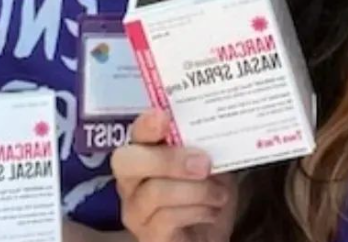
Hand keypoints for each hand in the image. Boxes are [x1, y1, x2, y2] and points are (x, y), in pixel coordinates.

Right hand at [112, 110, 236, 241]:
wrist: (212, 236)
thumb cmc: (209, 193)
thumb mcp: (213, 162)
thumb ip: (205, 143)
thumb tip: (215, 121)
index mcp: (145, 152)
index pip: (135, 132)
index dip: (146, 124)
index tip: (165, 117)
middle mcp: (131, 180)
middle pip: (128, 162)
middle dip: (166, 159)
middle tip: (204, 163)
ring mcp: (135, 211)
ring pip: (154, 192)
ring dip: (196, 191)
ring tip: (219, 194)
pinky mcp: (148, 237)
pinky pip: (165, 219)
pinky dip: (196, 211)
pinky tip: (211, 211)